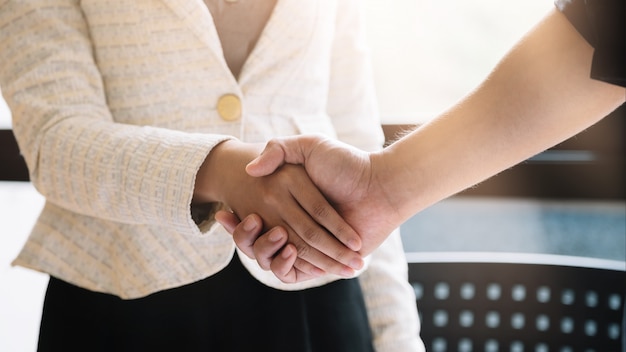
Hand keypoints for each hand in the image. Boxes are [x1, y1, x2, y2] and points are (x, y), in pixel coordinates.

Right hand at [196, 139, 364, 280]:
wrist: (379, 187)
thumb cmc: (346, 164)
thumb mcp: (310, 147)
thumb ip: (278, 150)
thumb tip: (249, 169)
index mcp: (285, 205)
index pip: (249, 219)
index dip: (234, 221)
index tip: (225, 212)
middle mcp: (292, 227)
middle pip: (254, 242)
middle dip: (244, 237)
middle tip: (249, 221)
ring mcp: (304, 246)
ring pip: (268, 259)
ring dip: (262, 250)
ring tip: (272, 232)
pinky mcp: (318, 263)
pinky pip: (290, 273)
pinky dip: (283, 265)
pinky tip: (285, 248)